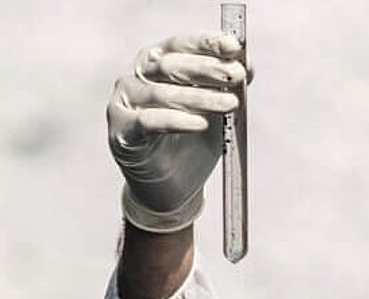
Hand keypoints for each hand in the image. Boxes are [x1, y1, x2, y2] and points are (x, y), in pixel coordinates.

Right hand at [106, 32, 247, 232]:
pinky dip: (176, 120)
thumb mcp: (216, 109)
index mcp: (157, 63)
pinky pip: (147, 122)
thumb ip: (227, 85)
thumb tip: (247, 63)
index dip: (207, 43)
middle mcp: (136, 77)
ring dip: (200, 98)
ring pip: (161, 93)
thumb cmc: (190, 142)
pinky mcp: (121, 132)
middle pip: (170, 65)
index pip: (181, 44)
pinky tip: (199, 124)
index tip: (233, 47)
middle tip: (235, 76)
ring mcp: (125, 104)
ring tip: (228, 105)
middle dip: (208, 69)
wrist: (173, 185)